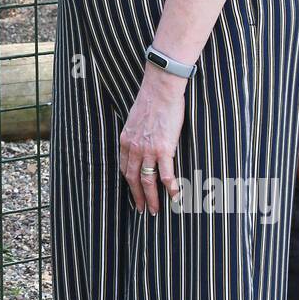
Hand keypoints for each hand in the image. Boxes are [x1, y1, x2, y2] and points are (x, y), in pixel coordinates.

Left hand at [119, 68, 185, 214]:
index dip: (129, 182)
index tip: (134, 192)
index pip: (125, 167)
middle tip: (142, 210)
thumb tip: (141, 140)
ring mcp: (148, 149)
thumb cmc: (151, 100)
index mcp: (126, 140)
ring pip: (147, 180)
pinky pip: (166, 174)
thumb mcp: (135, 119)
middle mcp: (134, 147)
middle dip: (137, 197)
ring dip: (151, 198)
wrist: (160, 89)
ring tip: (155, 210)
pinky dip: (169, 187)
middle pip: (133, 178)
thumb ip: (136, 133)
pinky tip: (174, 196)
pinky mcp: (164, 149)